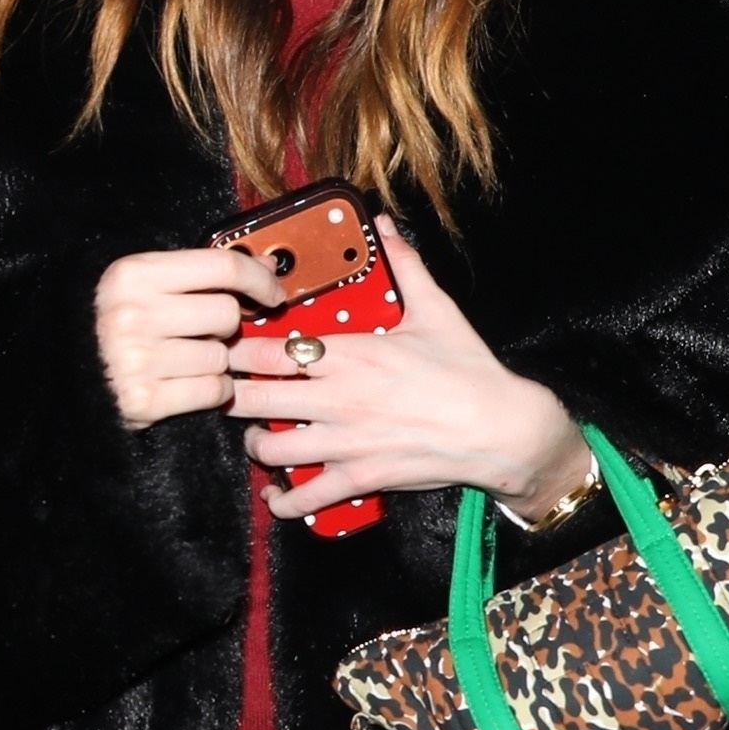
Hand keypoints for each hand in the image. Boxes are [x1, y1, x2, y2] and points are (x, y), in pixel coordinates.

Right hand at [95, 244, 281, 428]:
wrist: (56, 374)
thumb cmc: (104, 323)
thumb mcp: (138, 282)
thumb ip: (197, 274)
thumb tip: (265, 269)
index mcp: (132, 275)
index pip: (221, 267)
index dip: (258, 278)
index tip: (272, 292)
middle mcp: (133, 314)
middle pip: (226, 314)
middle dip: (223, 327)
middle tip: (200, 333)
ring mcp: (137, 359)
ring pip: (221, 357)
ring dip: (214, 362)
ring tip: (182, 360)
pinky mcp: (143, 400)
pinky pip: (213, 391)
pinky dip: (209, 391)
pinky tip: (183, 384)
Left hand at [226, 217, 587, 520]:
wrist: (501, 428)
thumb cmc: (467, 370)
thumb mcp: (435, 310)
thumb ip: (403, 266)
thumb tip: (384, 228)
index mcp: (348, 355)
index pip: (268, 351)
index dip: (237, 350)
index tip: (227, 346)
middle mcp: (337, 398)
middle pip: (253, 399)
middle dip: (231, 395)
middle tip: (228, 391)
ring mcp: (345, 442)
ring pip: (270, 448)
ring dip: (255, 443)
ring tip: (259, 435)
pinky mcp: (360, 477)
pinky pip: (308, 497)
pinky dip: (285, 501)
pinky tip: (277, 496)